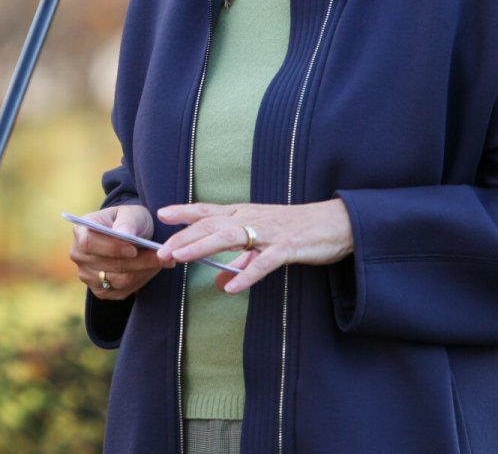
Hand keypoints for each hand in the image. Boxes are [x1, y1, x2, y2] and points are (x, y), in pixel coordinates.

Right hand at [68, 204, 162, 299]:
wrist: (131, 236)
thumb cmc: (129, 220)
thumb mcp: (131, 213)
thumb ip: (127, 222)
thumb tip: (125, 234)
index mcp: (81, 230)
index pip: (89, 243)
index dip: (111, 248)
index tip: (134, 248)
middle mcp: (79, 255)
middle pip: (107, 265)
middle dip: (138, 261)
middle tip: (162, 256)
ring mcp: (87, 275)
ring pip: (119, 280)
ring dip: (143, 271)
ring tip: (163, 261)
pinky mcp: (100, 291)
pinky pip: (123, 291)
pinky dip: (141, 280)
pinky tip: (151, 269)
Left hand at [156, 199, 353, 294]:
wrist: (337, 222)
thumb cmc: (298, 230)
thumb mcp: (264, 243)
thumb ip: (240, 261)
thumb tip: (219, 283)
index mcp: (245, 214)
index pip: (209, 211)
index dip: (185, 211)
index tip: (161, 213)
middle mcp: (252, 219)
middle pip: (211, 225)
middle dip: (184, 237)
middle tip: (160, 251)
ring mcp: (268, 233)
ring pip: (229, 237)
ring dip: (202, 248)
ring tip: (180, 258)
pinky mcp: (286, 248)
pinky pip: (263, 263)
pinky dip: (247, 275)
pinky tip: (231, 287)